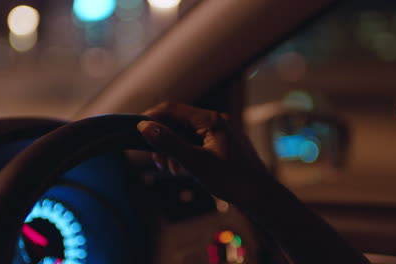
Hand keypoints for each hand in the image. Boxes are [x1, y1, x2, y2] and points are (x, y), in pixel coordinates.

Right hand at [137, 102, 273, 206]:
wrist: (259, 196)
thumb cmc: (231, 180)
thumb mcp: (195, 162)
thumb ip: (169, 143)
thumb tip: (144, 126)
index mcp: (210, 120)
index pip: (172, 109)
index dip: (151, 118)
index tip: (136, 131)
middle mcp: (216, 121)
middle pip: (177, 121)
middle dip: (162, 139)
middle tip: (157, 161)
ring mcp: (220, 132)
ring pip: (185, 133)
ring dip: (172, 148)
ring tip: (169, 168)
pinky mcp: (221, 143)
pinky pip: (195, 142)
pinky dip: (184, 153)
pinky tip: (181, 168)